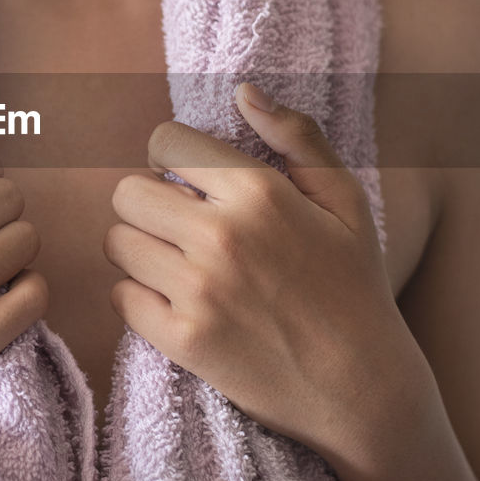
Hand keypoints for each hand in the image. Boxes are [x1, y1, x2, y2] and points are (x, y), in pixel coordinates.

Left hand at [103, 82, 416, 455]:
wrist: (361, 389)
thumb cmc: (354, 288)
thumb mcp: (345, 201)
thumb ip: (297, 137)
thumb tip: (244, 91)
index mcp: (259, 192)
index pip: (164, 141)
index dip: (170, 156)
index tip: (187, 179)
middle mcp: (221, 236)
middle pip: (128, 191)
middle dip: (149, 201)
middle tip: (179, 223)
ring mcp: (197, 291)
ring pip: (118, 242)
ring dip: (141, 248)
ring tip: (179, 263)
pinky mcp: (181, 340)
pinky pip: (120, 296)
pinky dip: (140, 298)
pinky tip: (178, 302)